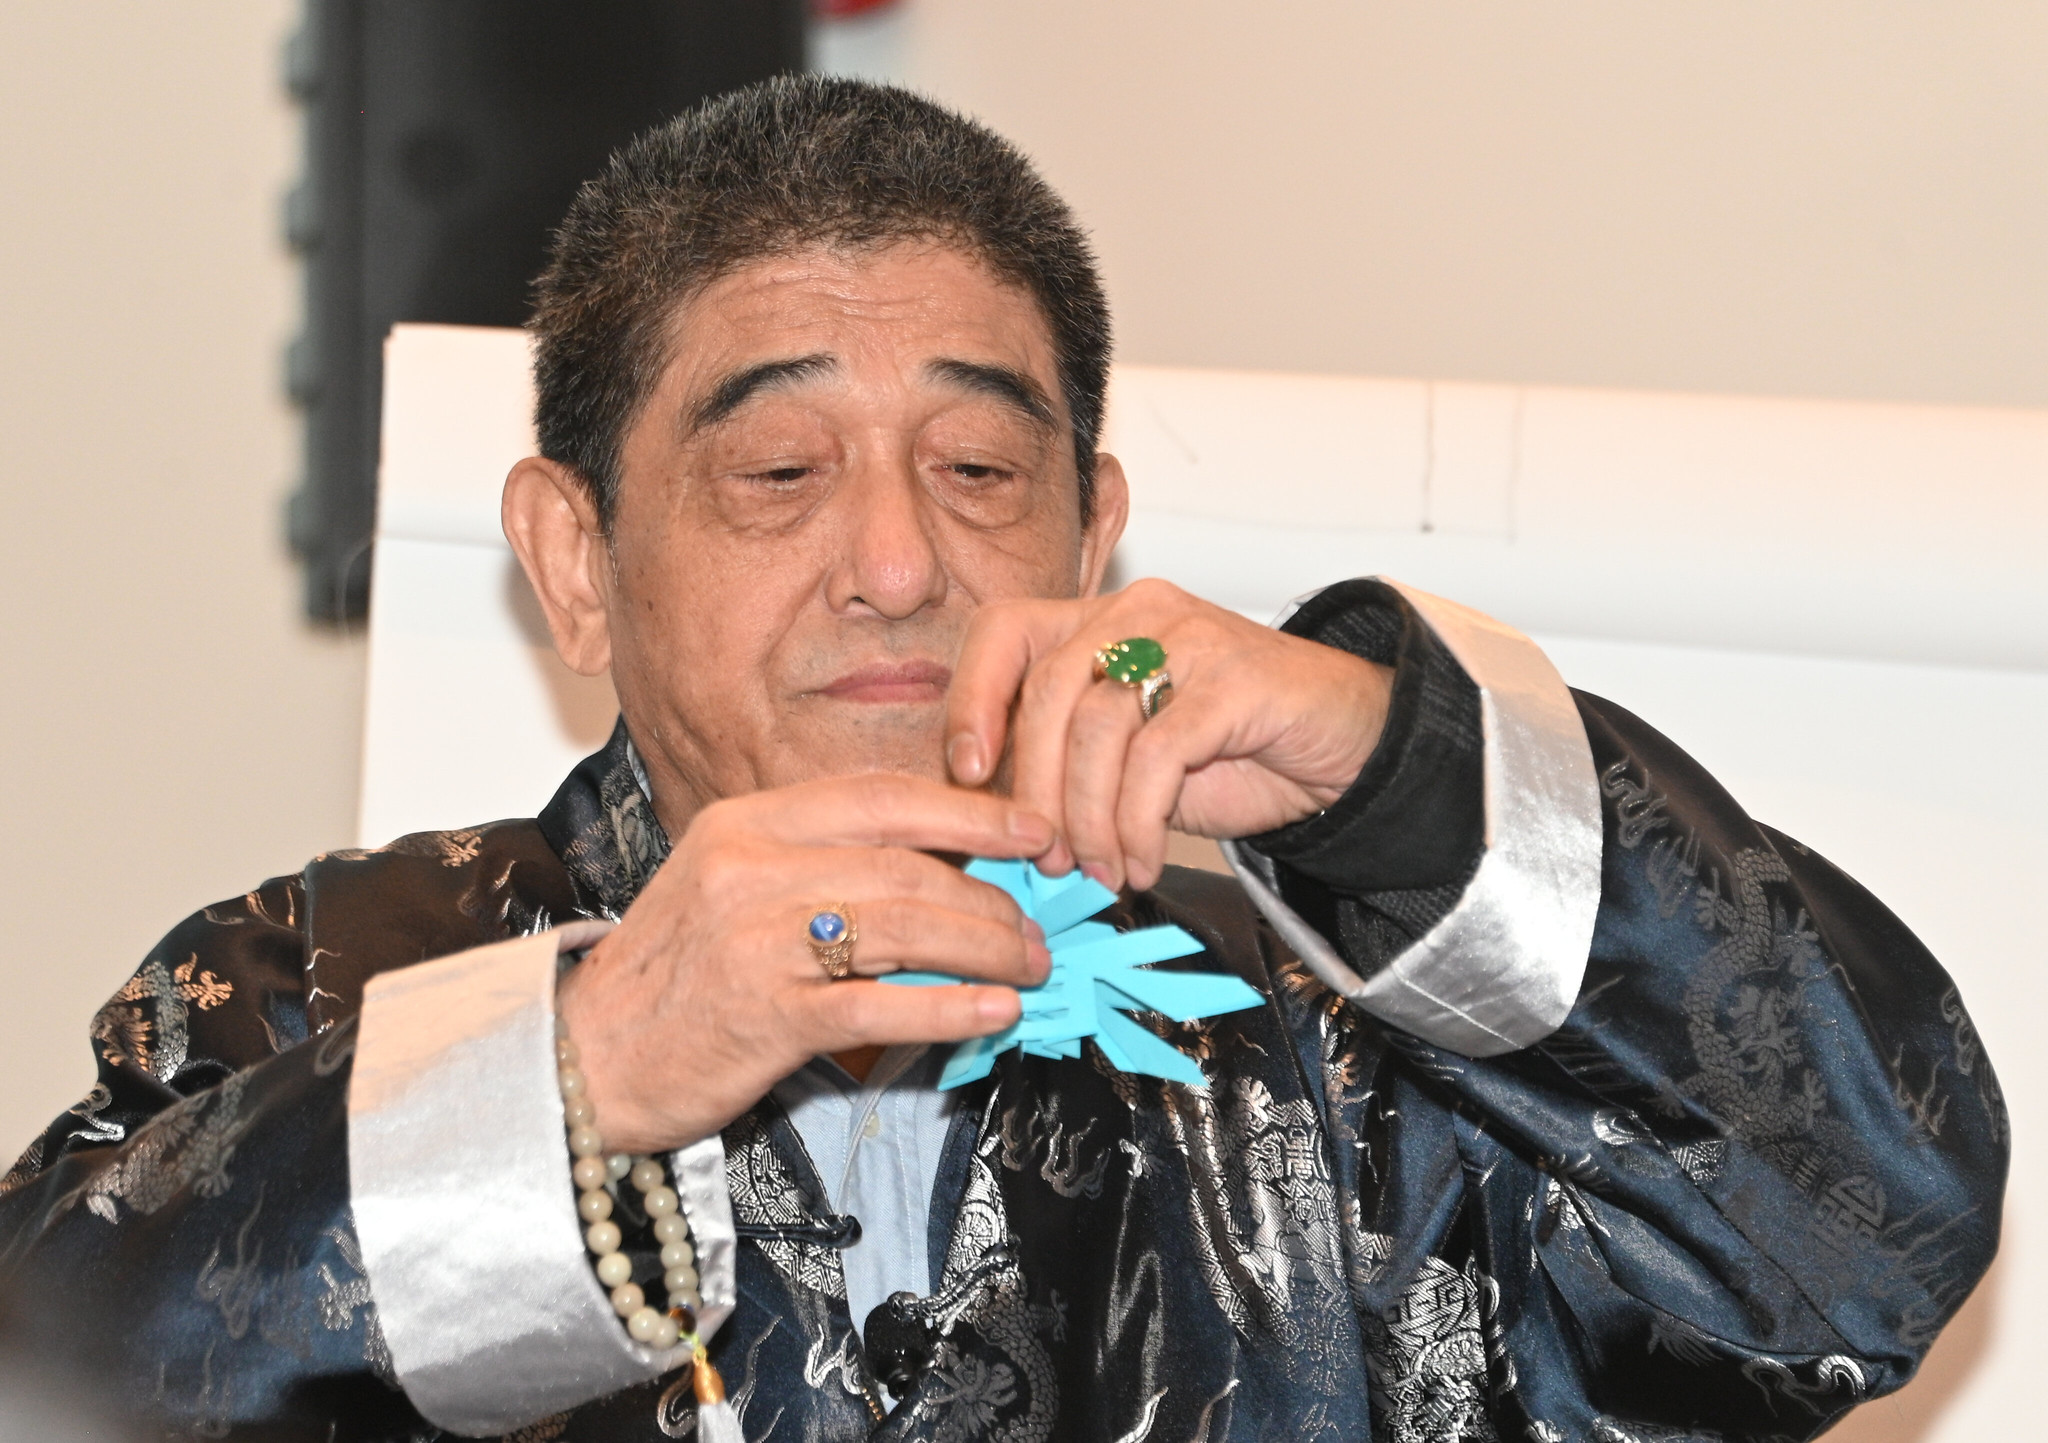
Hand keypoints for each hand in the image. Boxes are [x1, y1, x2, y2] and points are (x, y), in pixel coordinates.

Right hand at [557, 774, 1054, 1152]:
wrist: (578, 1061)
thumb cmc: (670, 978)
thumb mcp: (730, 886)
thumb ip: (818, 865)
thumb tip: (939, 869)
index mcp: (747, 822)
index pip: (882, 796)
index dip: (970, 811)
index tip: (1032, 831)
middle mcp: (752, 867)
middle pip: (907, 865)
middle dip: (990, 896)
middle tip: (1037, 926)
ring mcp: (759, 939)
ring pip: (907, 926)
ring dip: (985, 948)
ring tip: (1028, 968)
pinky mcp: (768, 1014)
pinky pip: (884, 1005)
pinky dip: (951, 1008)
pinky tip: (994, 1013)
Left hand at [945, 578, 1392, 892]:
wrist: (1345, 746)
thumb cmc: (1231, 753)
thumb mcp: (1128, 757)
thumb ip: (1065, 766)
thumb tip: (990, 823)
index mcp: (1100, 620)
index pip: (1005, 631)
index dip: (972, 699)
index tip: (967, 774)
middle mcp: (1137, 614)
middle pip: (1046, 690)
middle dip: (1033, 789)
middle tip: (1044, 858)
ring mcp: (1188, 637)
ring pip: (1097, 726)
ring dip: (1088, 818)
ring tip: (1098, 870)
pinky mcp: (1234, 678)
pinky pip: (1157, 755)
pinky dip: (1137, 823)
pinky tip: (1141, 862)